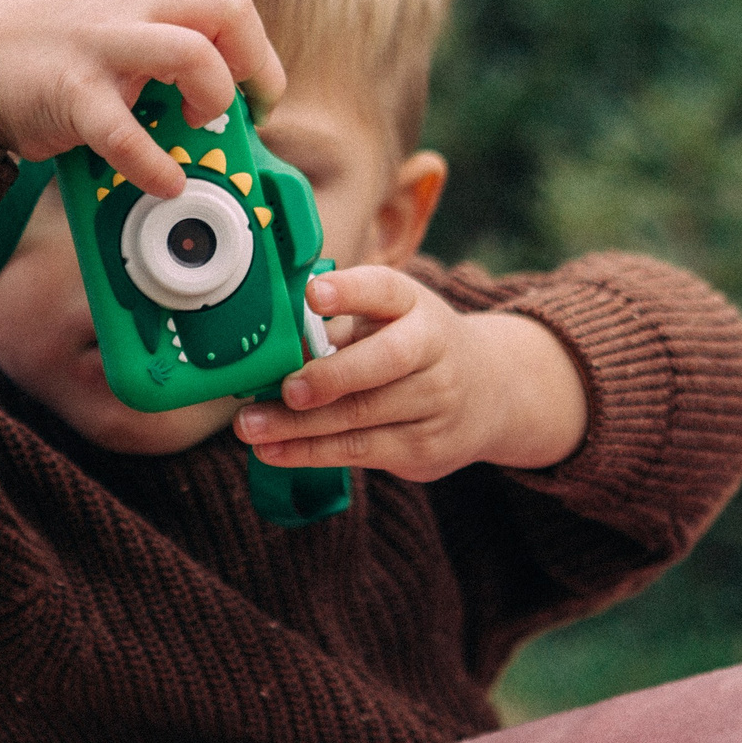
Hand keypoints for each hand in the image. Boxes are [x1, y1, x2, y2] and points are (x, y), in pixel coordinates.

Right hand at [0, 0, 284, 198]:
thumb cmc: (47, 55)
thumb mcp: (111, 28)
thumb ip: (159, 45)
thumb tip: (216, 101)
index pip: (233, 9)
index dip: (258, 60)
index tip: (258, 102)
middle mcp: (134, 8)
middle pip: (231, 11)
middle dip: (254, 66)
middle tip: (241, 112)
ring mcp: (103, 45)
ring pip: (193, 54)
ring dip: (212, 99)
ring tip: (194, 130)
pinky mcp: (72, 91)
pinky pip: (128, 132)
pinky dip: (154, 165)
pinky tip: (163, 183)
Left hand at [232, 267, 588, 480]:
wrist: (490, 390)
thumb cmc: (412, 346)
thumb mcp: (388, 321)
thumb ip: (336, 328)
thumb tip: (266, 346)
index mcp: (414, 304)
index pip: (385, 290)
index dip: (350, 291)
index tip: (315, 293)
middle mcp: (433, 349)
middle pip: (383, 362)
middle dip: (330, 377)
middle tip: (284, 388)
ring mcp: (436, 402)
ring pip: (364, 416)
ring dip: (300, 426)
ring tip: (250, 427)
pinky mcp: (425, 448)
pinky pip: (361, 452)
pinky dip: (311, 453)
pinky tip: (273, 451)